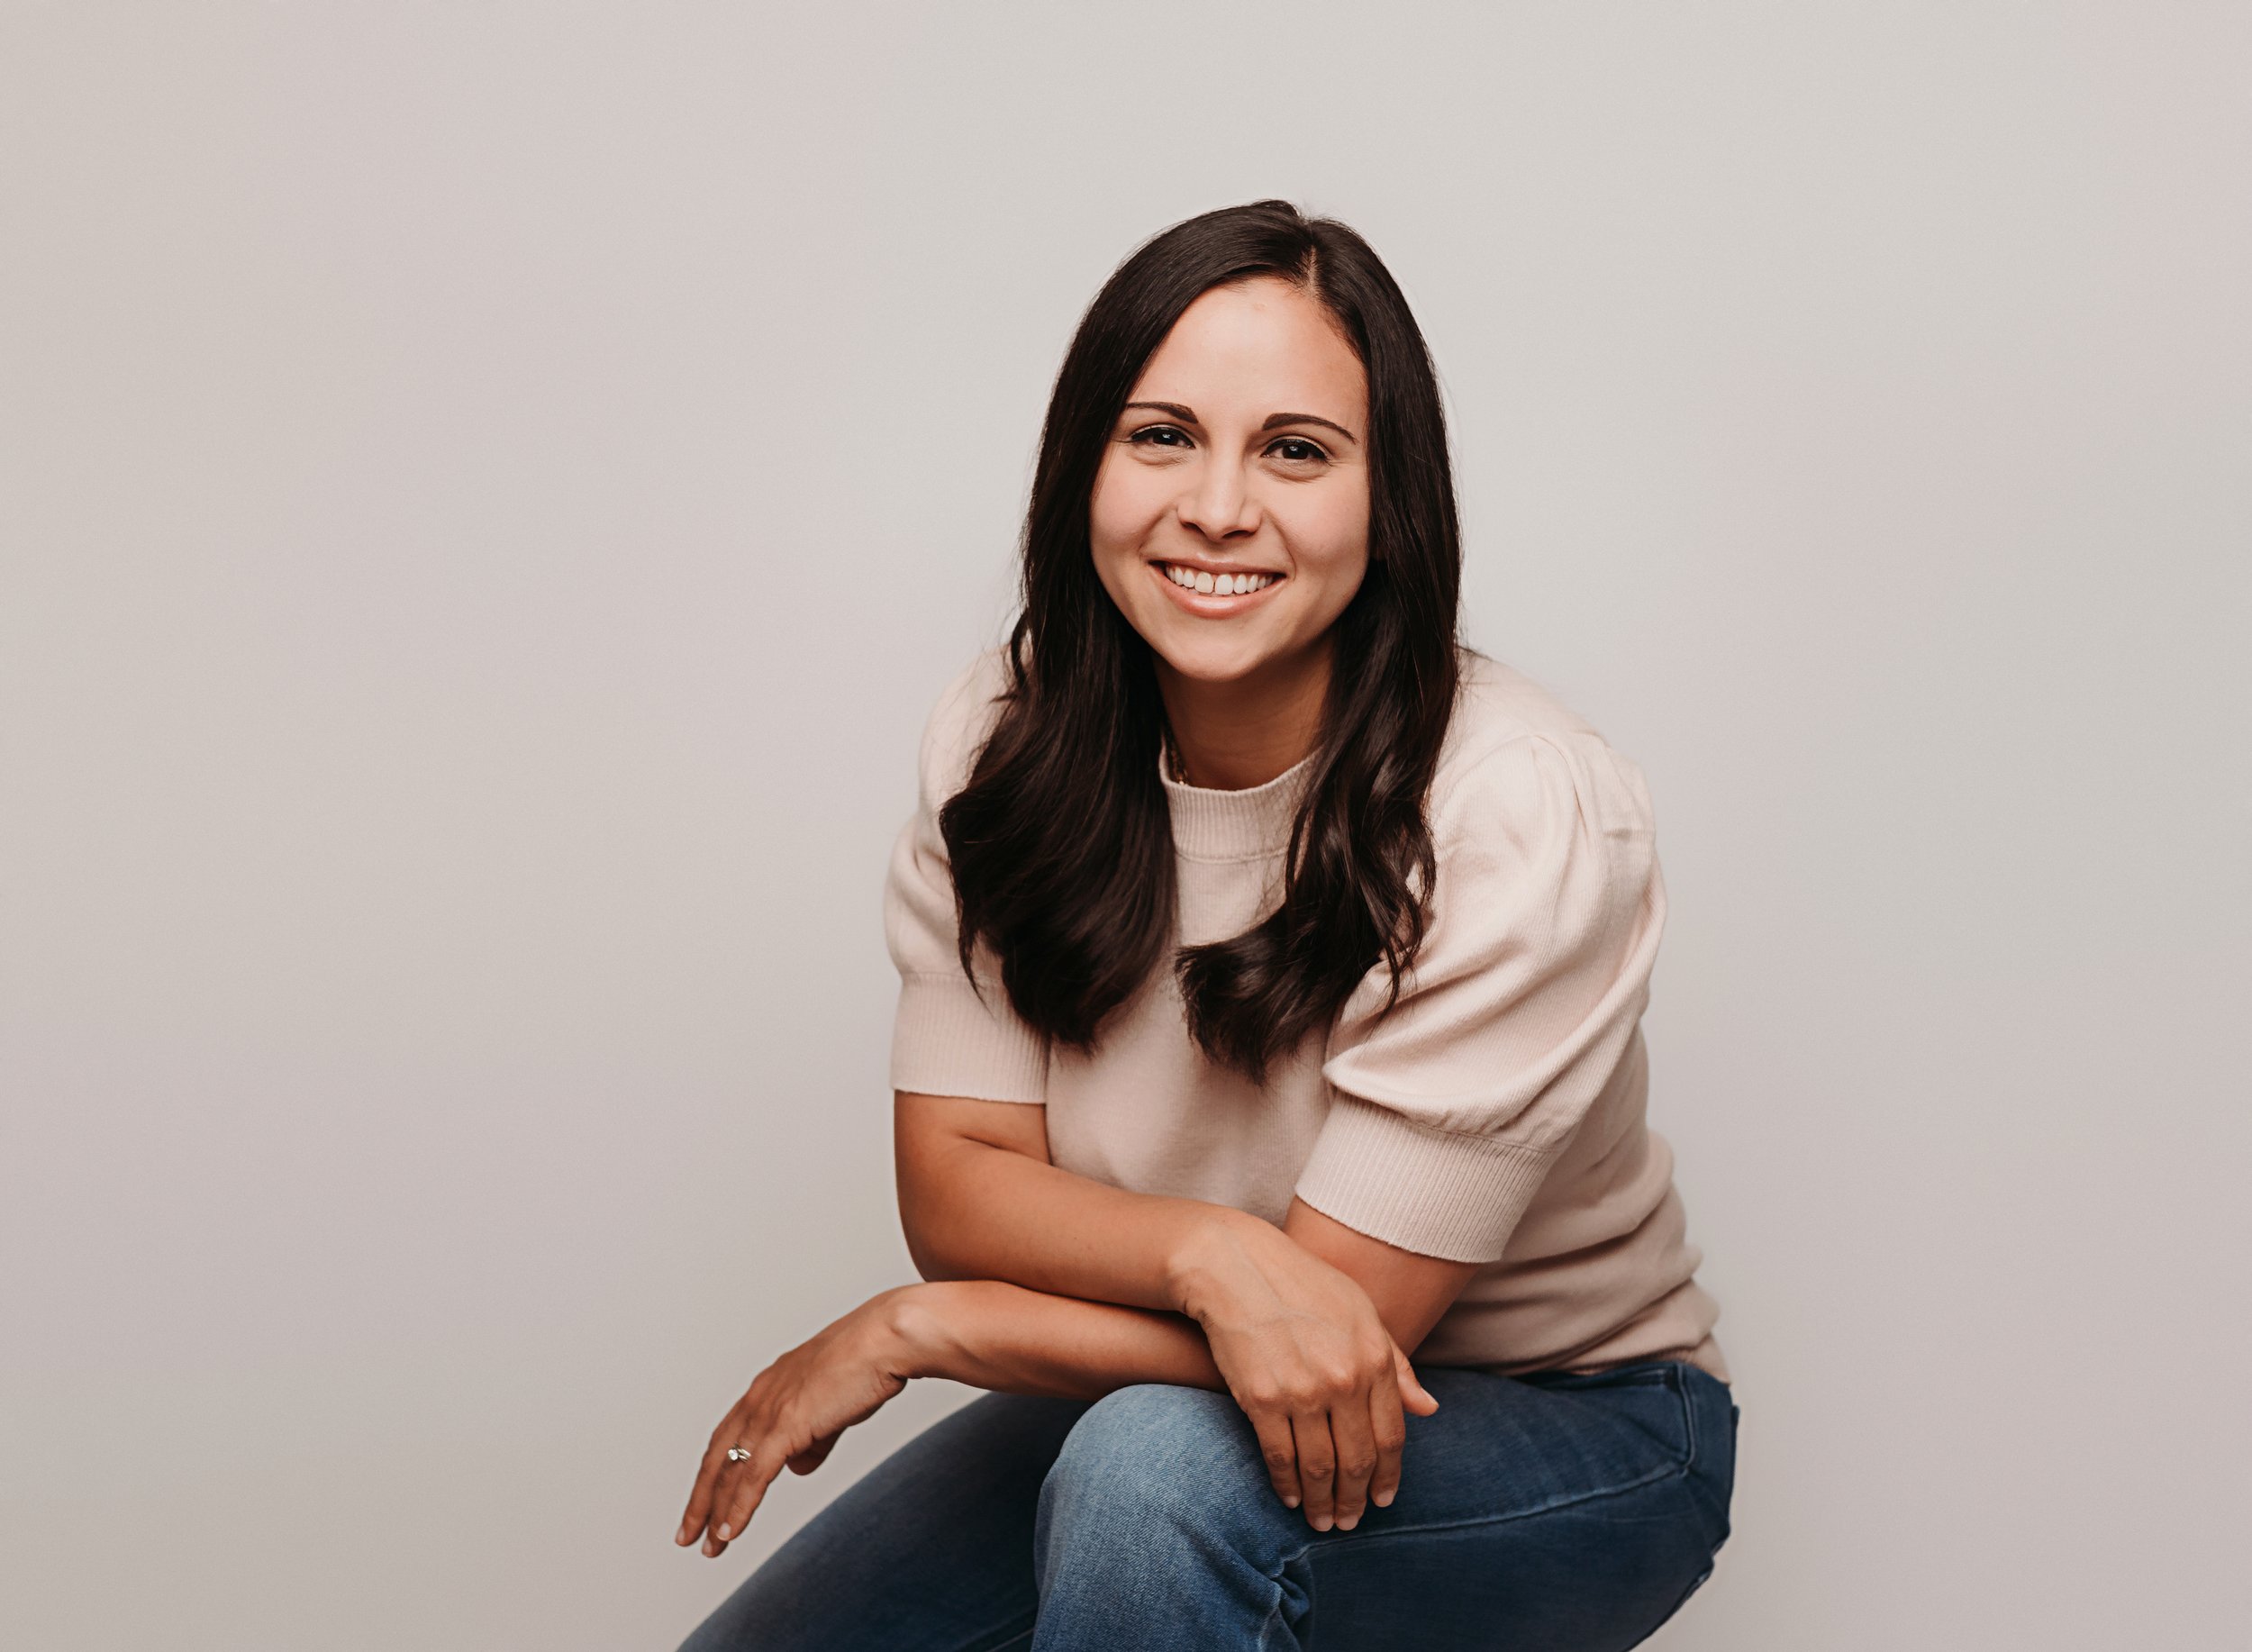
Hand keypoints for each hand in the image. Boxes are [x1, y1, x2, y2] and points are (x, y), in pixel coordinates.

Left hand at [674, 1286, 918, 1558]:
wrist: (886, 1340)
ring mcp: (768, 1412)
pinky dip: (738, 1507)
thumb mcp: (833, 1405)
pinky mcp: (785, 1426)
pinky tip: (730, 1532)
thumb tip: (799, 1468)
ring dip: (714, 1512)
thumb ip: (813, 1440)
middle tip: (688, 1533)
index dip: (715, 1470)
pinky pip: (753, 1476)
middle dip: (701, 1500)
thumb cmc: (870, 1362)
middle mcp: (759, 1398)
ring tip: (709, 1546)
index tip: (707, 1498)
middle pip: (716, 1457)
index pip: (728, 1436)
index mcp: (768, 1387)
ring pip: (729, 1471)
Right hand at [1170, 1214, 1440, 1532]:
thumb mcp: (1360, 1311)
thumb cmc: (1301, 1283)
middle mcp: (1345, 1378)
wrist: (1236, 1266)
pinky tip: (1289, 1498)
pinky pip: (1281, 1457)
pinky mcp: (1263, 1399)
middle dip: (1355, 1499)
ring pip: (1321, 1467)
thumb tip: (1428, 1408)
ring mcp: (1304, 1391)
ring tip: (1322, 1522)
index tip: (1382, 1499)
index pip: (1391, 1436)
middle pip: (1358, 1459)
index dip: (1388, 1475)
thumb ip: (1396, 1362)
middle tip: (1350, 1522)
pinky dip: (1287, 1485)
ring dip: (1322, 1503)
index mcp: (1375, 1357)